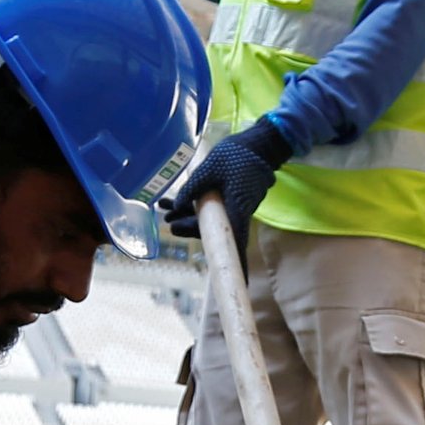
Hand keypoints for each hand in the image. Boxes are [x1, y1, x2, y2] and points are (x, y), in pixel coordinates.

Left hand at [161, 120, 296, 255]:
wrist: (258, 142)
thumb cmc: (236, 155)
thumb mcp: (208, 169)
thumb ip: (191, 189)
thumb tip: (176, 207)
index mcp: (236, 209)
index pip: (234, 243)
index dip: (236, 264)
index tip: (239, 282)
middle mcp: (237, 212)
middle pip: (214, 232)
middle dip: (189, 228)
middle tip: (168, 223)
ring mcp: (235, 206)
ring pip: (210, 219)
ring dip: (188, 216)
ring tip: (166, 209)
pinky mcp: (232, 198)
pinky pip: (212, 208)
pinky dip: (195, 205)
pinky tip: (174, 200)